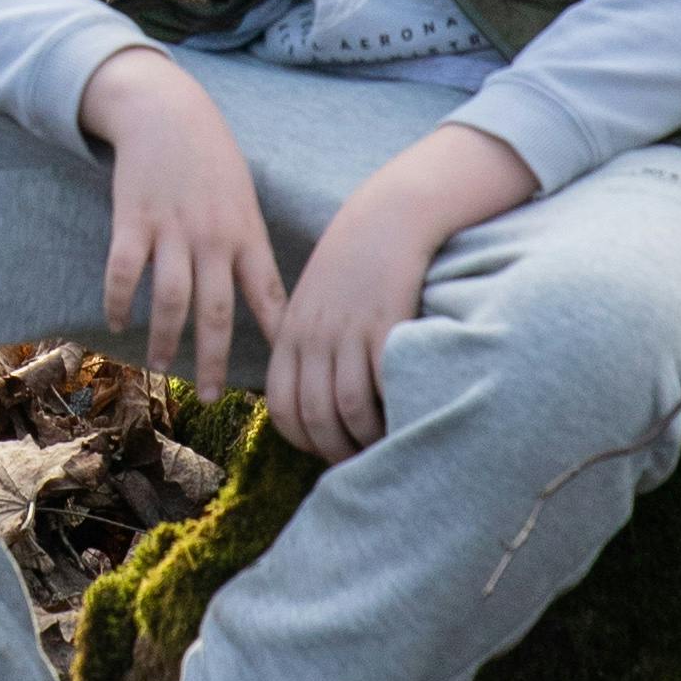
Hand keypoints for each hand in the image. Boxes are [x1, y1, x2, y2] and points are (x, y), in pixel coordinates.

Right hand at [77, 45, 294, 388]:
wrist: (168, 111)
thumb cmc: (211, 160)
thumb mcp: (243, 201)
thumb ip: (251, 249)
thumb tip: (269, 302)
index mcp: (246, 235)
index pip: (268, 297)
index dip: (276, 338)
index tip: (282, 375)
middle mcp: (212, 237)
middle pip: (216, 312)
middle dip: (213, 360)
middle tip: (209, 398)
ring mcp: (172, 229)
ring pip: (170, 299)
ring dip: (164, 338)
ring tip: (160, 366)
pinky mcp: (133, 219)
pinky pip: (124, 271)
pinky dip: (118, 300)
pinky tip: (116, 322)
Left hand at [263, 123, 538, 460]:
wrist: (386, 218)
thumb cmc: (352, 266)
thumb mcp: (313, 304)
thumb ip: (307, 346)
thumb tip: (314, 398)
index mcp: (290, 334)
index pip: (281, 407)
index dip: (301, 439)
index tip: (323, 451)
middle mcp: (313, 337)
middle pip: (313, 416)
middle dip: (333, 450)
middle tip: (358, 463)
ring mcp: (347, 333)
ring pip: (344, 409)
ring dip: (362, 440)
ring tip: (380, 448)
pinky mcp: (384, 327)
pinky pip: (377, 387)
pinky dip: (385, 414)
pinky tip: (399, 420)